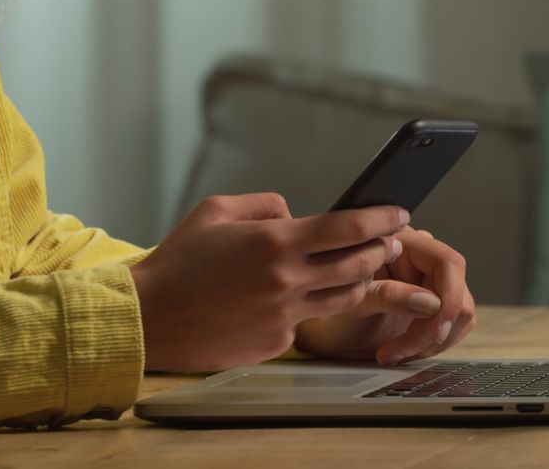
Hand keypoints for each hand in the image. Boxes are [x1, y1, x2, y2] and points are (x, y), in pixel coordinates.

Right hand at [130, 193, 408, 371]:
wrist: (148, 318)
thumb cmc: (179, 261)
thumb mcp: (217, 211)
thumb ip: (266, 205)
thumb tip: (296, 214)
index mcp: (274, 241)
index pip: (348, 227)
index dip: (382, 218)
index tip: (400, 212)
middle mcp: (286, 280)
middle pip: (359, 263)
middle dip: (382, 248)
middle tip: (389, 239)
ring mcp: (284, 316)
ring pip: (346, 297)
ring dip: (360, 279)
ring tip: (360, 266)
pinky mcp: (277, 343)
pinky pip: (309, 321)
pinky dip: (311, 306)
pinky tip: (301, 298)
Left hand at [294, 227, 475, 365]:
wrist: (321, 328)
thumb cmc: (328, 307)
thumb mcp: (349, 302)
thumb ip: (387, 296)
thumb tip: (430, 302)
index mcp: (400, 242)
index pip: (446, 261)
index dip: (447, 297)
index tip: (433, 328)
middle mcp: (421, 257)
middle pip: (457, 290)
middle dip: (436, 328)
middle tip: (405, 351)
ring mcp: (430, 281)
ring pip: (460, 312)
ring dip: (433, 341)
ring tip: (396, 353)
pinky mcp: (434, 304)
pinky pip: (452, 325)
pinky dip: (433, 344)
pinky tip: (404, 351)